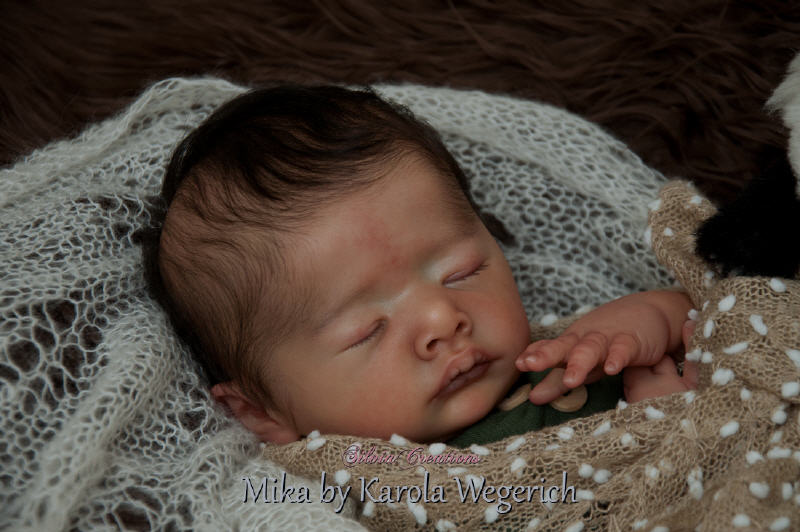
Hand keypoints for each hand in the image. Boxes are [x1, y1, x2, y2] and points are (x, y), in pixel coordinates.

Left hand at [516, 291, 691, 403]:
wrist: (652, 312)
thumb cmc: (611, 340)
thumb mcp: (583, 360)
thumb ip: (558, 378)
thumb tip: (533, 397)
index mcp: (571, 343)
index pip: (550, 349)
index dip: (534, 355)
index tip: (517, 364)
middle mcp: (586, 339)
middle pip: (564, 346)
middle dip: (546, 355)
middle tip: (528, 365)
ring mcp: (609, 339)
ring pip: (591, 348)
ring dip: (579, 362)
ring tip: (570, 380)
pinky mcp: (633, 341)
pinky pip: (624, 349)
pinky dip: (617, 357)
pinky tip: (611, 369)